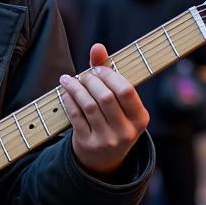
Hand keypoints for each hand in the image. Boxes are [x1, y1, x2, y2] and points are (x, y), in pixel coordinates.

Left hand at [60, 43, 148, 177]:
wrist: (102, 158)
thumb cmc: (111, 119)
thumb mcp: (117, 101)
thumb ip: (108, 72)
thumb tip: (97, 46)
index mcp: (140, 118)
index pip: (126, 91)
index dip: (109, 75)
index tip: (97, 70)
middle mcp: (126, 132)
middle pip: (105, 97)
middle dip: (90, 81)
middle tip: (83, 76)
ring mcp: (107, 140)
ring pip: (88, 106)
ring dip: (75, 89)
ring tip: (68, 80)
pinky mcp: (88, 144)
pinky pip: (75, 116)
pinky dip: (68, 100)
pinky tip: (65, 92)